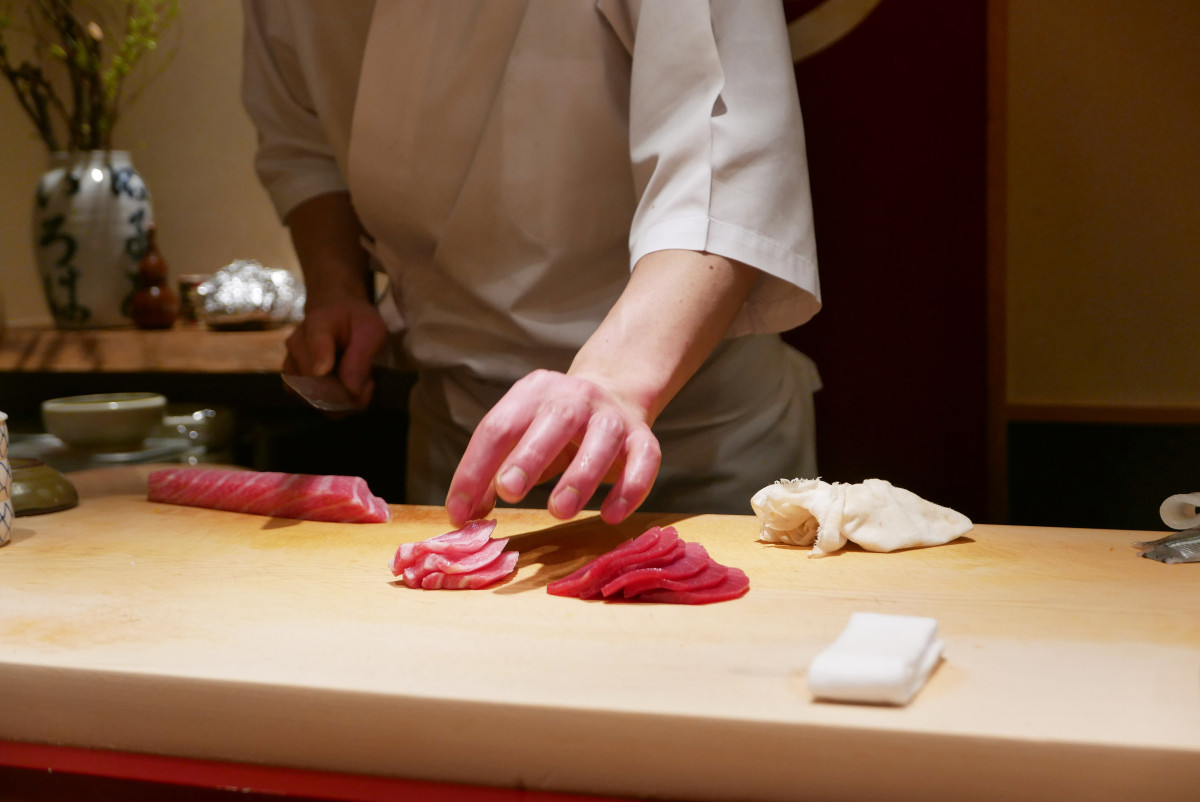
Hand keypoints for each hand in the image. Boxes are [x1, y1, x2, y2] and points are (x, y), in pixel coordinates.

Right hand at [283, 294, 386, 408]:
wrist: (335, 313)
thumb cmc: (355, 321)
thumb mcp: (371, 330)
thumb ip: (361, 358)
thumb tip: (350, 391)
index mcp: (318, 323)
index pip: (316, 344)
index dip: (320, 360)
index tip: (324, 370)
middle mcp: (296, 344)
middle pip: (316, 383)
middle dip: (348, 390)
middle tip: (368, 378)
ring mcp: (291, 364)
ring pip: (315, 399)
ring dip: (342, 399)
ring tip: (356, 379)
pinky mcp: (292, 383)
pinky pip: (314, 404)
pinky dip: (334, 403)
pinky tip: (344, 387)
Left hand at [445, 370, 661, 525]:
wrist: (615, 392)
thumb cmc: (554, 429)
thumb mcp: (520, 438)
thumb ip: (492, 472)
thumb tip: (466, 515)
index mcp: (534, 392)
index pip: (499, 427)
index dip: (475, 469)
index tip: (461, 513)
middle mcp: (575, 397)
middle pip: (554, 420)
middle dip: (528, 457)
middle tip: (508, 492)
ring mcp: (612, 416)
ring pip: (602, 439)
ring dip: (580, 477)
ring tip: (559, 510)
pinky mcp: (643, 438)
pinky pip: (644, 460)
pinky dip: (630, 489)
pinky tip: (611, 515)